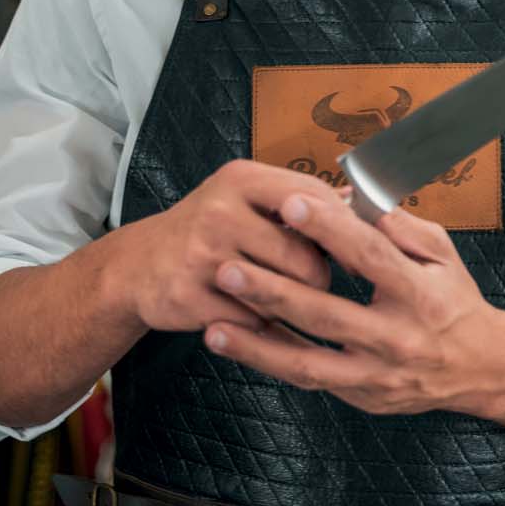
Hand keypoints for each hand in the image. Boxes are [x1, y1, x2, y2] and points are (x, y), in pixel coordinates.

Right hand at [118, 158, 340, 336]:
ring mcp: (202, 254)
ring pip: (279, 294)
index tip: (364, 251)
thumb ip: (300, 199)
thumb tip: (359, 204)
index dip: (343, 230)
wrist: (140, 264)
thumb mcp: (246, 197)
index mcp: (242, 179)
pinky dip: (257, 326)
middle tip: (312, 283)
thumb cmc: (208, 228)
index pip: (312, 201)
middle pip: (302, 257)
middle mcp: (221, 210)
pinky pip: (249, 322)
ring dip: (290, 306)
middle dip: (317, 279)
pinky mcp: (189, 295)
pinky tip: (248, 314)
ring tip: (284, 298)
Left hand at [204, 189, 501, 416]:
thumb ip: (396, 224)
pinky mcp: (360, 396)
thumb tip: (352, 196)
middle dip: (274, 292)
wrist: (478, 368)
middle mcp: (395, 338)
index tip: (290, 203)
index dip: (329, 229)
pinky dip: (268, 361)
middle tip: (228, 268)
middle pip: (327, 315)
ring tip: (214, 324)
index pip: (369, 255)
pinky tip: (233, 342)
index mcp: (418, 293)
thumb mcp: (440, 252)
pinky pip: (307, 379)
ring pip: (308, 364)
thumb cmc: (454, 299)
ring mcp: (376, 374)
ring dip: (257, 343)